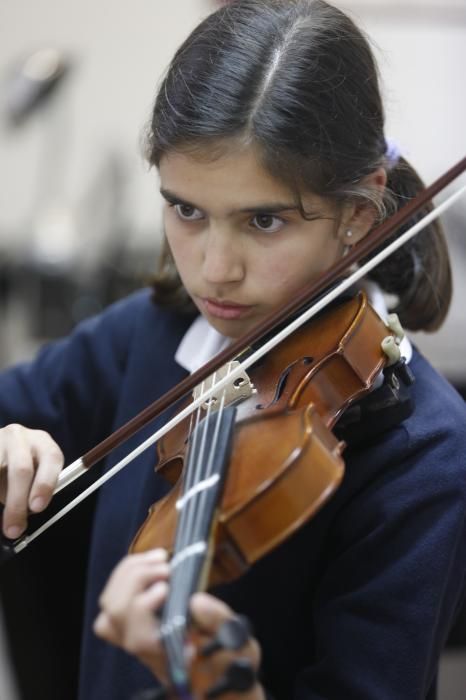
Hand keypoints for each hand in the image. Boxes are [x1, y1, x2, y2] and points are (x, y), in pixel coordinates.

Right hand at [0, 424, 63, 538]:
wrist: (0, 446)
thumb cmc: (22, 466)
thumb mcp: (35, 472)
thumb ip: (35, 490)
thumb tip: (26, 516)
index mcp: (43, 442)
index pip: (51, 458)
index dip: (45, 483)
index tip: (37, 507)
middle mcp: (21, 436)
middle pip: (21, 469)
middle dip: (17, 502)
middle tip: (13, 529)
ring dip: (1, 496)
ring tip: (3, 517)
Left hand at [94, 549, 264, 698]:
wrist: (219, 675)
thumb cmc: (231, 664)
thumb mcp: (240, 647)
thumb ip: (220, 624)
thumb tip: (197, 601)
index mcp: (168, 659)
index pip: (139, 639)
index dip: (144, 609)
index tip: (167, 589)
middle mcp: (145, 650)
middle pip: (118, 615)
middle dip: (138, 581)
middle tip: (167, 568)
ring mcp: (135, 635)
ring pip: (110, 605)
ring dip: (132, 573)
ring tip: (161, 559)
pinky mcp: (133, 620)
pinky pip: (113, 596)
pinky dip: (127, 572)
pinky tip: (152, 561)